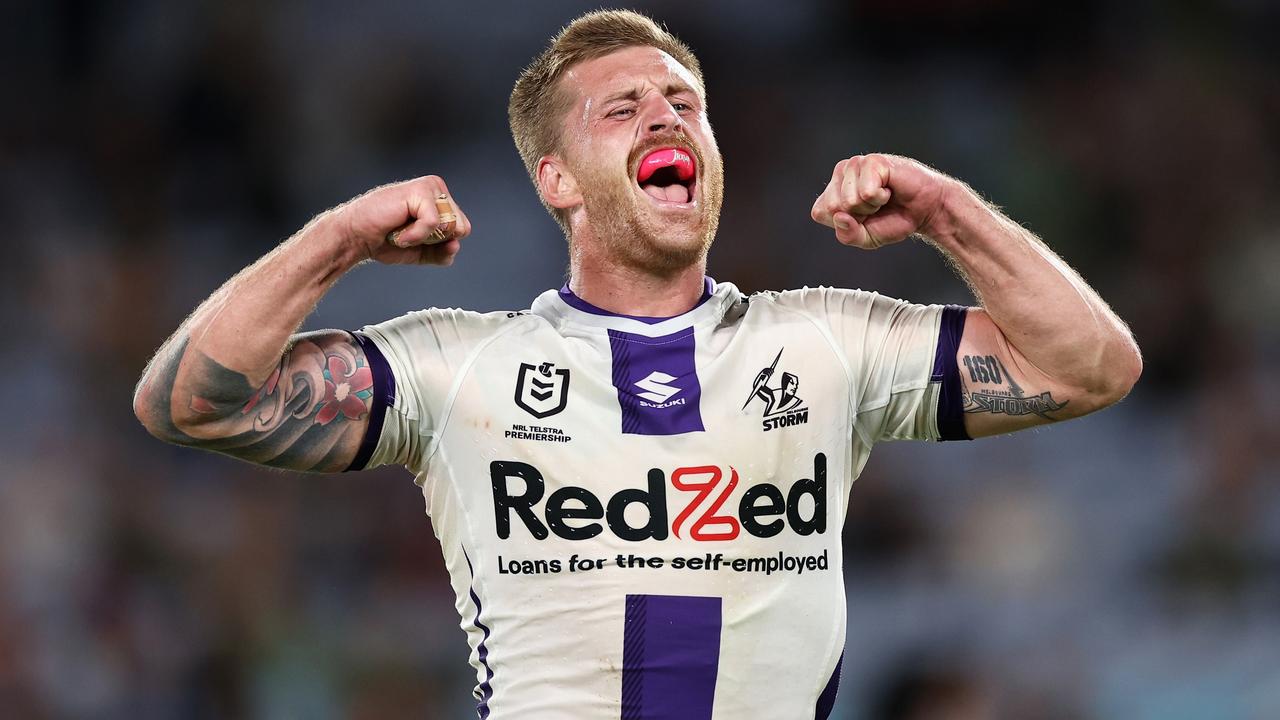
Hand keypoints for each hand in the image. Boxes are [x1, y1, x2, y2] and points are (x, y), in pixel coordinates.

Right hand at [337, 175, 472, 265]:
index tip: (416, 238)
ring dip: (424, 237)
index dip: (441, 243)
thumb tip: (456, 244)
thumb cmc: (385, 241)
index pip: (463, 229)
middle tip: (408, 233)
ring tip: (402, 229)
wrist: (356, 238)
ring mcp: (430, 187)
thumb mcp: (422, 253)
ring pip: (450, 225)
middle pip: (461, 228)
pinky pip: (434, 223)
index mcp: (441, 201)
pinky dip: (415, 235)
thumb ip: (443, 253)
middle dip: (435, 240)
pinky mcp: (420, 190)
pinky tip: (398, 231)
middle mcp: (438, 189)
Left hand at [810, 154, 950, 248]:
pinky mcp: (871, 161)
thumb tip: (839, 217)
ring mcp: (855, 165)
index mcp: (832, 191)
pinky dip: (880, 198)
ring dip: (871, 206)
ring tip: (883, 197)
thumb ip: (848, 235)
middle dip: (858, 215)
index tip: (864, 217)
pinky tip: (889, 189)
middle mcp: (840, 175)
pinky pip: (866, 192)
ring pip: (848, 200)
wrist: (925, 210)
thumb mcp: (866, 238)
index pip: (820, 213)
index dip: (845, 223)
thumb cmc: (894, 220)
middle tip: (876, 207)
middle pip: (832, 207)